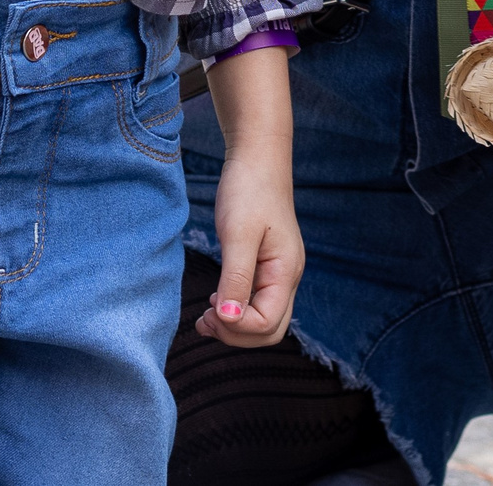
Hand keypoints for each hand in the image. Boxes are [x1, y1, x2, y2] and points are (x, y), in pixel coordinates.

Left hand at [199, 47, 300, 347]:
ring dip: (235, 326)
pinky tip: (216, 300)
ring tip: (206, 314)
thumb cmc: (248, 190)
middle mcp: (288, 277)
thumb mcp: (238, 235)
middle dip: (236, 335)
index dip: (237, 327)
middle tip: (204, 320)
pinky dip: (236, 310)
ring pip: (263, 320)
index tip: (209, 310)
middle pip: (270, 330)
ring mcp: (279, 272)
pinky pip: (256, 302)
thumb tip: (230, 319)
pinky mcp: (267, 265)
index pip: (267, 324)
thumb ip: (236, 279)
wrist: (257, 158)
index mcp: (286, 271)